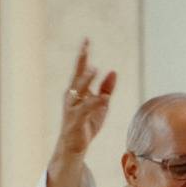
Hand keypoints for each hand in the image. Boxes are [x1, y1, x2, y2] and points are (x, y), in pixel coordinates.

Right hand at [55, 40, 116, 160]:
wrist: (74, 146)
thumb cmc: (86, 123)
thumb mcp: (101, 104)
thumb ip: (106, 89)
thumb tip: (113, 71)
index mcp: (77, 90)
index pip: (80, 69)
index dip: (83, 55)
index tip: (86, 40)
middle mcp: (72, 96)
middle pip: (77, 75)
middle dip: (81, 61)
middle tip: (85, 46)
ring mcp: (73, 108)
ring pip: (79, 91)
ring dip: (86, 80)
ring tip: (94, 69)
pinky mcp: (76, 121)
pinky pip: (86, 110)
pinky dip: (95, 103)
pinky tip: (104, 98)